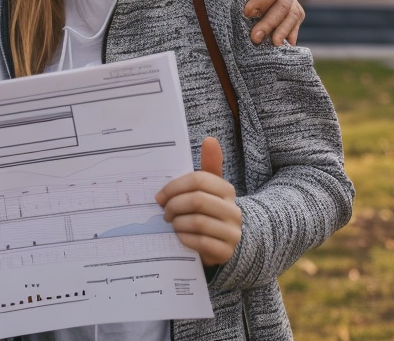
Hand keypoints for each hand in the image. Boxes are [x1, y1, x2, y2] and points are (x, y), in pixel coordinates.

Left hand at [155, 138, 241, 266]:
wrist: (225, 244)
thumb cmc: (209, 212)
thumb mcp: (209, 190)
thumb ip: (208, 167)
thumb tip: (210, 140)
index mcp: (226, 190)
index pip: (198, 180)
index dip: (174, 187)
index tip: (160, 196)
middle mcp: (233, 210)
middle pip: (196, 200)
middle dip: (174, 206)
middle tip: (163, 212)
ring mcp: (232, 232)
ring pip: (198, 222)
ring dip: (178, 223)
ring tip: (171, 224)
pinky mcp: (226, 252)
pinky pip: (201, 242)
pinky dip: (185, 239)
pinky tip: (179, 237)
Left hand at [227, 0, 303, 45]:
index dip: (263, 1)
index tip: (246, 12)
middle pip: (285, 4)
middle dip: (271, 22)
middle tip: (255, 38)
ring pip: (293, 14)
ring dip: (283, 30)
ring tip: (273, 45)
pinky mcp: (291, 4)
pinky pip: (295, 19)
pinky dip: (292, 31)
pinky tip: (288, 44)